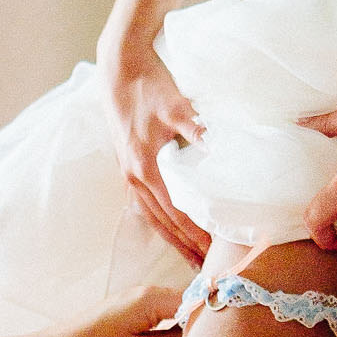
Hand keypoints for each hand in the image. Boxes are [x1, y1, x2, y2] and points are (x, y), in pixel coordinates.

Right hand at [101, 38, 210, 262]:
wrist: (119, 67)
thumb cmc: (149, 85)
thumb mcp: (177, 106)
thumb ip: (196, 130)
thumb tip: (218, 149)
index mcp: (144, 166)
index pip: (174, 211)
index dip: (194, 233)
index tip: (213, 252)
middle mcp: (133, 175)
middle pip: (161, 221)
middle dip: (183, 245)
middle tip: (206, 268)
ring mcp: (127, 171)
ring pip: (150, 214)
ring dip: (169, 236)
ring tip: (189, 256)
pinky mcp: (127, 163)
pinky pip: (143, 202)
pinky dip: (158, 218)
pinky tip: (167, 226)